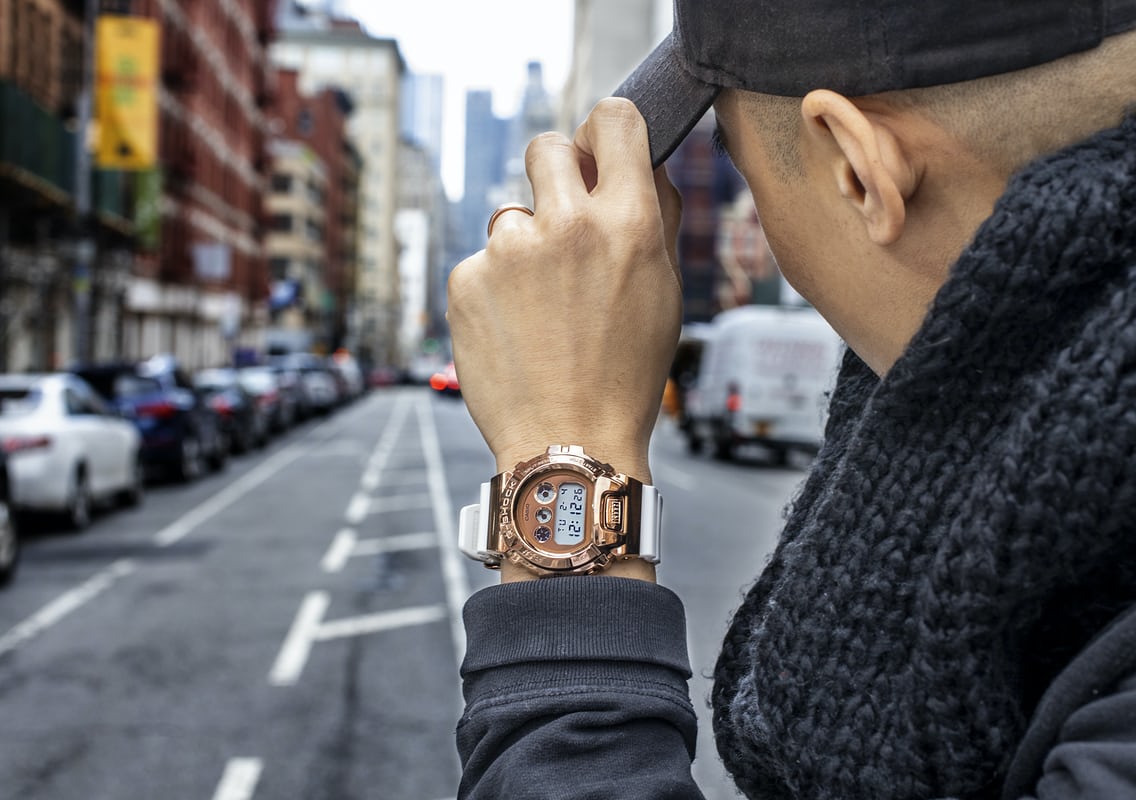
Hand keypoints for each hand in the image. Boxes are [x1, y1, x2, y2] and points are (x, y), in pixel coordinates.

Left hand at [447, 98, 682, 486]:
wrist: (568, 443)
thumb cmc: (625, 375)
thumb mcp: (665, 293)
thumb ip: (655, 218)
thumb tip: (643, 166)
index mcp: (627, 222)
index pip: (612, 119)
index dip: (605, 130)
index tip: (599, 151)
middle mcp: (566, 224)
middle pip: (547, 147)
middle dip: (556, 174)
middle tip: (563, 222)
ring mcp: (509, 250)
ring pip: (512, 216)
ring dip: (525, 247)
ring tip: (542, 310)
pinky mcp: (466, 278)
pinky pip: (483, 262)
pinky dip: (495, 288)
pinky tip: (516, 331)